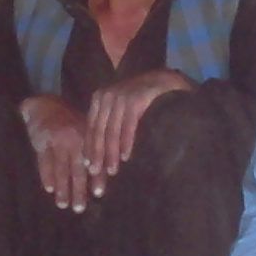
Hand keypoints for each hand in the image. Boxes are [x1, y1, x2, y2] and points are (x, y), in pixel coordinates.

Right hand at [19, 95, 92, 210]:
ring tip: (63, 204)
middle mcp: (74, 138)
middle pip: (77, 168)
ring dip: (62, 188)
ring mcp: (57, 140)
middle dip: (78, 189)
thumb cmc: (69, 122)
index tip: (98, 194)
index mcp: (88, 135)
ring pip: (60, 168)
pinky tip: (49, 189)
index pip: (94, 159)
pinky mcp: (41, 141)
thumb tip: (104, 174)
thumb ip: (93, 149)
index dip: (97, 176)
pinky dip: (46, 175)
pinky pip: (44, 161)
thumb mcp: (84, 129)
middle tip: (79, 208)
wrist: (44, 105)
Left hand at [82, 69, 194, 191]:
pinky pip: (128, 125)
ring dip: (111, 153)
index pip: (91, 128)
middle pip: (98, 131)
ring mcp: (121, 96)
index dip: (90, 149)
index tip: (89, 169)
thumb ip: (109, 123)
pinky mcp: (136, 98)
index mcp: (99, 99)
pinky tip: (125, 157)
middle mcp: (106, 96)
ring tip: (112, 171)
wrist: (166, 80)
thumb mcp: (120, 108)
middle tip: (96, 175)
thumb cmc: (142, 99)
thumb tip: (99, 152)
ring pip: (112, 130)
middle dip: (97, 155)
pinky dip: (126, 142)